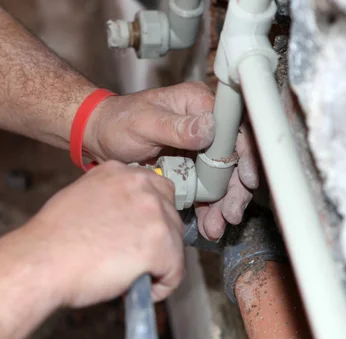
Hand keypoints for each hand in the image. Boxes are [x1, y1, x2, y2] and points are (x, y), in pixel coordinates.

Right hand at [28, 161, 184, 308]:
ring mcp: (154, 214)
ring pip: (175, 245)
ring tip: (132, 278)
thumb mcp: (80, 197)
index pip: (157, 191)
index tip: (141, 237)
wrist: (41, 261)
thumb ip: (109, 199)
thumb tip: (122, 219)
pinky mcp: (160, 245)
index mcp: (120, 172)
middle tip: (133, 261)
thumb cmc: (52, 238)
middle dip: (157, 242)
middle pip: (171, 217)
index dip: (151, 219)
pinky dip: (162, 287)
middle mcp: (141, 186)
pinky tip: (140, 291)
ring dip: (160, 265)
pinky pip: (175, 273)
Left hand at [84, 82, 258, 241]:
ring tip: (217, 226)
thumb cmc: (117, 121)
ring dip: (222, 204)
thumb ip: (177, 127)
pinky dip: (208, 207)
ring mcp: (198, 148)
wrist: (99, 137)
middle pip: (232, 158)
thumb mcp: (144, 122)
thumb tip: (209, 129)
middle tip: (230, 214)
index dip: (246, 155)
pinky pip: (205, 188)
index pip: (234, 128)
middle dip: (234, 189)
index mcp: (198, 105)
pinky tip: (208, 225)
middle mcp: (204, 124)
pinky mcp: (190, 167)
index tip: (246, 180)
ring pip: (221, 178)